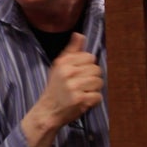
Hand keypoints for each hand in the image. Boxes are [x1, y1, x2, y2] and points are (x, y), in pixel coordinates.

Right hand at [21, 32, 102, 146]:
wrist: (47, 111)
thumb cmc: (55, 88)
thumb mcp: (59, 66)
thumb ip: (71, 50)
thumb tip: (80, 35)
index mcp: (64, 63)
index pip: (90, 57)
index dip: (87, 66)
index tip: (79, 74)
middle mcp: (68, 73)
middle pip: (97, 69)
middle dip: (92, 78)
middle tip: (82, 85)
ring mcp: (74, 87)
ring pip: (99, 82)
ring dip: (94, 89)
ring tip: (83, 93)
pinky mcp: (80, 101)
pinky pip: (98, 96)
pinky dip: (93, 100)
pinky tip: (84, 101)